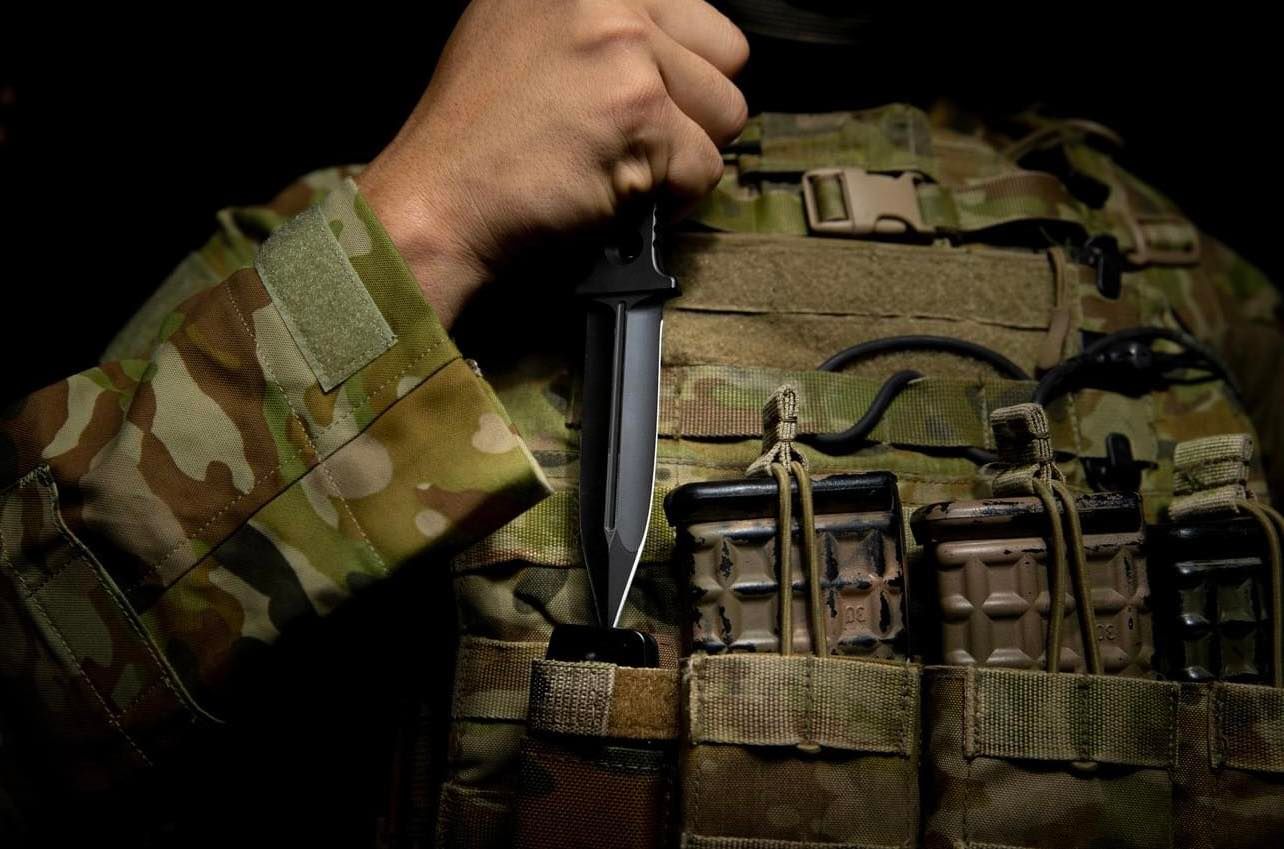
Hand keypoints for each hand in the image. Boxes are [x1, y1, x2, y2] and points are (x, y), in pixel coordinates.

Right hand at [356, 0, 748, 325]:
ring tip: (617, 164)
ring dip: (683, 155)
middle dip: (693, 110)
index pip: (699, 16)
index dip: (681, 71)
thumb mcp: (521, 33)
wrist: (438, 200)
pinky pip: (704, 169)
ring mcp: (626, 53)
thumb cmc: (476, 140)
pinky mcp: (640, 115)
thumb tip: (669, 43)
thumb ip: (597, 23)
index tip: (647, 101)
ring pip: (725, 114)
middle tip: (630, 138)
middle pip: (728, 58)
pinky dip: (670, 198)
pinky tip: (613, 192)